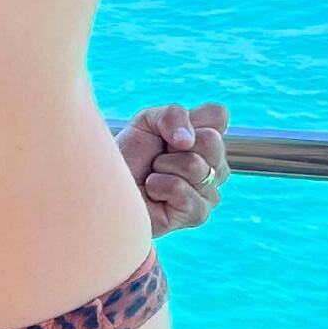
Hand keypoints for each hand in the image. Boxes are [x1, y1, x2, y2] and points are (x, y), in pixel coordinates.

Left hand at [119, 102, 230, 236]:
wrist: (110, 185)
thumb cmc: (131, 154)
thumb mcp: (148, 120)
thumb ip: (173, 115)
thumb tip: (187, 141)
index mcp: (210, 139)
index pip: (217, 115)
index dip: (185, 119)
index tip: (166, 134)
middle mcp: (216, 166)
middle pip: (211, 140)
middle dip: (173, 145)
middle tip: (158, 157)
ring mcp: (210, 191)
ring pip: (194, 165)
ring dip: (162, 166)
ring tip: (154, 176)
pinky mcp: (198, 213)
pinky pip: (179, 188)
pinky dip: (157, 185)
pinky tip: (153, 193)